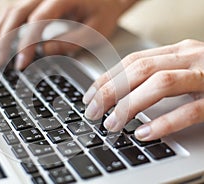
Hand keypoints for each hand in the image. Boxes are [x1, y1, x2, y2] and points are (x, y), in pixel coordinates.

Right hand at [0, 0, 136, 68]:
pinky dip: (2, 27)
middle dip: (5, 40)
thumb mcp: (96, 29)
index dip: (26, 43)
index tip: (21, 63)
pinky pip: (13, 12)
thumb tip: (44, 49)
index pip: (38, 20)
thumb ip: (72, 40)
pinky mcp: (34, 1)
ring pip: (10, 11)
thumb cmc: (103, 12)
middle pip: (17, 13)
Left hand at [83, 39, 203, 140]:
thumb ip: (157, 75)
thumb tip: (120, 94)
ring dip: (130, 105)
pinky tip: (143, 133)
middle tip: (93, 111)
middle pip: (140, 70)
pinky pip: (188, 111)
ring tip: (112, 124)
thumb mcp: (184, 69)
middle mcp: (190, 58)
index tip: (90, 96)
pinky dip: (163, 123)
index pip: (133, 61)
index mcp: (178, 52)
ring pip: (160, 84)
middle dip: (110, 91)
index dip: (107, 78)